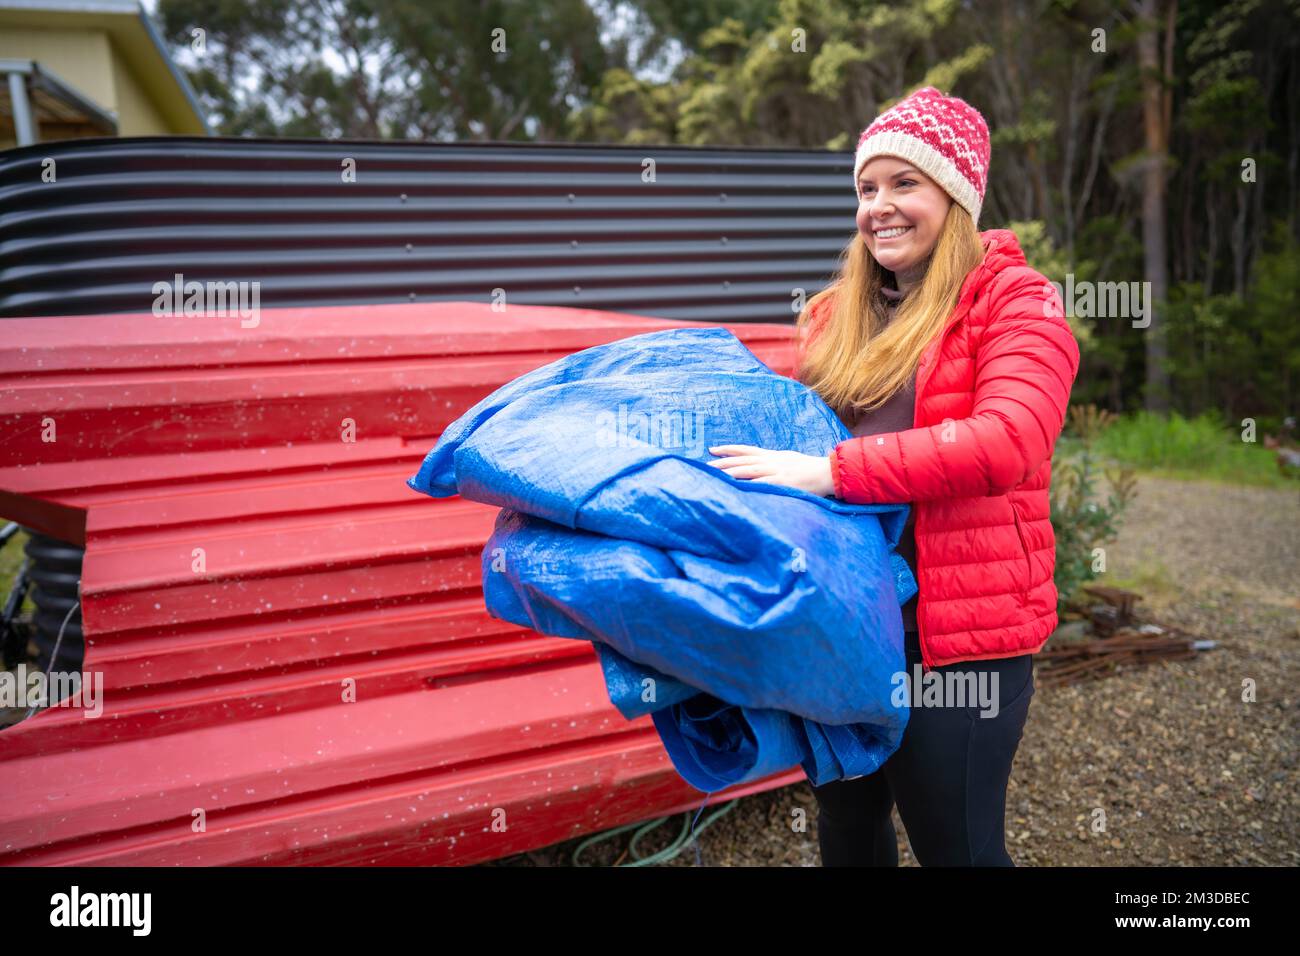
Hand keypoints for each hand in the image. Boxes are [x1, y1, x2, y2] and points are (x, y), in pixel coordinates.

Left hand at [706, 444, 835, 496]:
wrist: (828, 472)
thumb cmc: (811, 469)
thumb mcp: (790, 460)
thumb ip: (776, 462)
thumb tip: (764, 467)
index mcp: (773, 455)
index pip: (746, 450)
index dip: (729, 449)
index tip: (713, 449)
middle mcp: (771, 461)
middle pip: (742, 460)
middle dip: (722, 462)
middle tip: (704, 465)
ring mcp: (776, 471)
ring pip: (748, 470)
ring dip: (730, 472)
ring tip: (713, 475)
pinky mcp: (782, 483)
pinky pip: (762, 484)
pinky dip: (748, 485)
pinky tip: (736, 488)